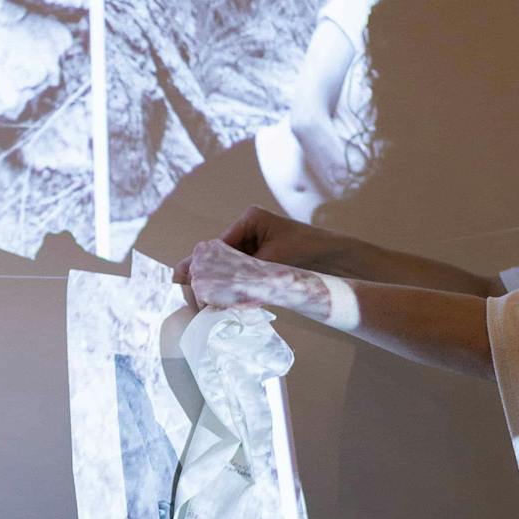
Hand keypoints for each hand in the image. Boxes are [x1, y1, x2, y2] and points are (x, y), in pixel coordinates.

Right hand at [176, 237, 328, 316]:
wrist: (335, 257)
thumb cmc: (308, 249)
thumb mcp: (275, 261)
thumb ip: (247, 276)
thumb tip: (220, 296)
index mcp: (250, 220)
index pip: (219, 244)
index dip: (204, 263)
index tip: (190, 280)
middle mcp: (248, 230)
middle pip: (218, 254)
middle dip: (203, 271)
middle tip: (183, 286)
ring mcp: (253, 245)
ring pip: (226, 265)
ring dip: (215, 281)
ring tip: (197, 297)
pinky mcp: (259, 260)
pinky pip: (239, 273)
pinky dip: (230, 285)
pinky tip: (216, 298)